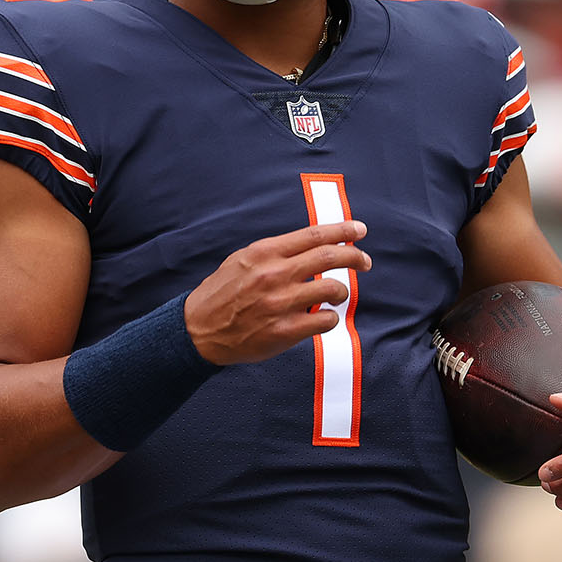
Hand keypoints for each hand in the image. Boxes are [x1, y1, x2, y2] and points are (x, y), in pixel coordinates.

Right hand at [185, 221, 371, 365]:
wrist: (197, 330)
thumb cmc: (223, 293)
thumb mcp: (244, 259)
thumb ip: (276, 252)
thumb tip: (313, 245)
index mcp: (265, 253)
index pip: (314, 234)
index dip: (343, 230)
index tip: (360, 230)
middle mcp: (275, 274)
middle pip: (330, 257)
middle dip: (355, 256)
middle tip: (364, 261)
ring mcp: (280, 303)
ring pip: (333, 288)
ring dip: (343, 290)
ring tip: (340, 293)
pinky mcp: (284, 331)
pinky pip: (324, 320)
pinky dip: (330, 317)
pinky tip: (324, 316)